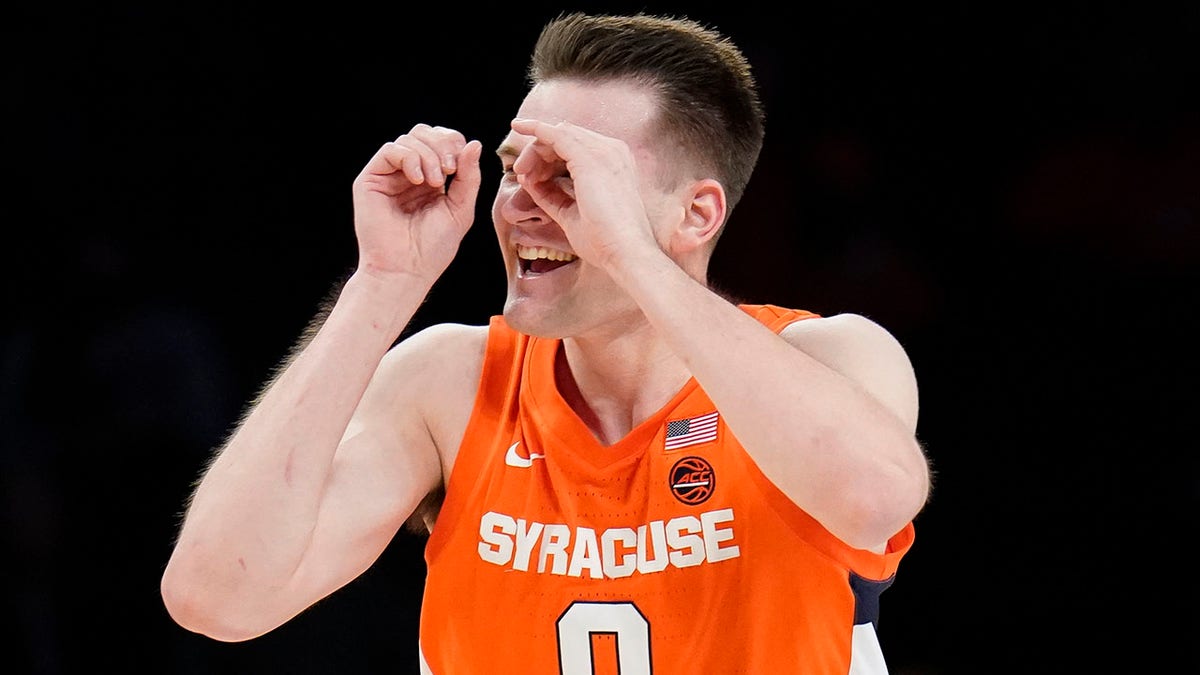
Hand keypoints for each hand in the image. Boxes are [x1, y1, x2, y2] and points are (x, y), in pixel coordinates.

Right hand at [352, 124, 482, 281]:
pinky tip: (418, 180)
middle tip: (449, 170)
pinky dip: (409, 158)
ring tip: (433, 182)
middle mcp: (408, 174)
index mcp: (431, 180)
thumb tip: (474, 144)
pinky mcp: (370, 180)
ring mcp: (389, 176)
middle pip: (424, 133)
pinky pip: (390, 150)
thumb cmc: (432, 248)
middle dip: (442, 144)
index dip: (453, 142)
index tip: (460, 166)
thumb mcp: (461, 208)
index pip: (441, 141)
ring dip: (428, 155)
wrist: (406, 271)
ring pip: (409, 139)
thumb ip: (468, 176)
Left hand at [509, 118, 659, 271]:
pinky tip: (519, 127)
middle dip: (540, 152)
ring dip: (535, 149)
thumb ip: (553, 196)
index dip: (550, 159)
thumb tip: (530, 181)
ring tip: (521, 170)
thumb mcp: (573, 214)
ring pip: (558, 133)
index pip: (576, 149)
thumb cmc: (605, 241)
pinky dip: (535, 128)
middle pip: (566, 137)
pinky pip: (555, 133)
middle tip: (522, 172)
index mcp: (614, 165)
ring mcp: (603, 151)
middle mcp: (612, 152)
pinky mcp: (588, 156)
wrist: (626, 252)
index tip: (531, 177)